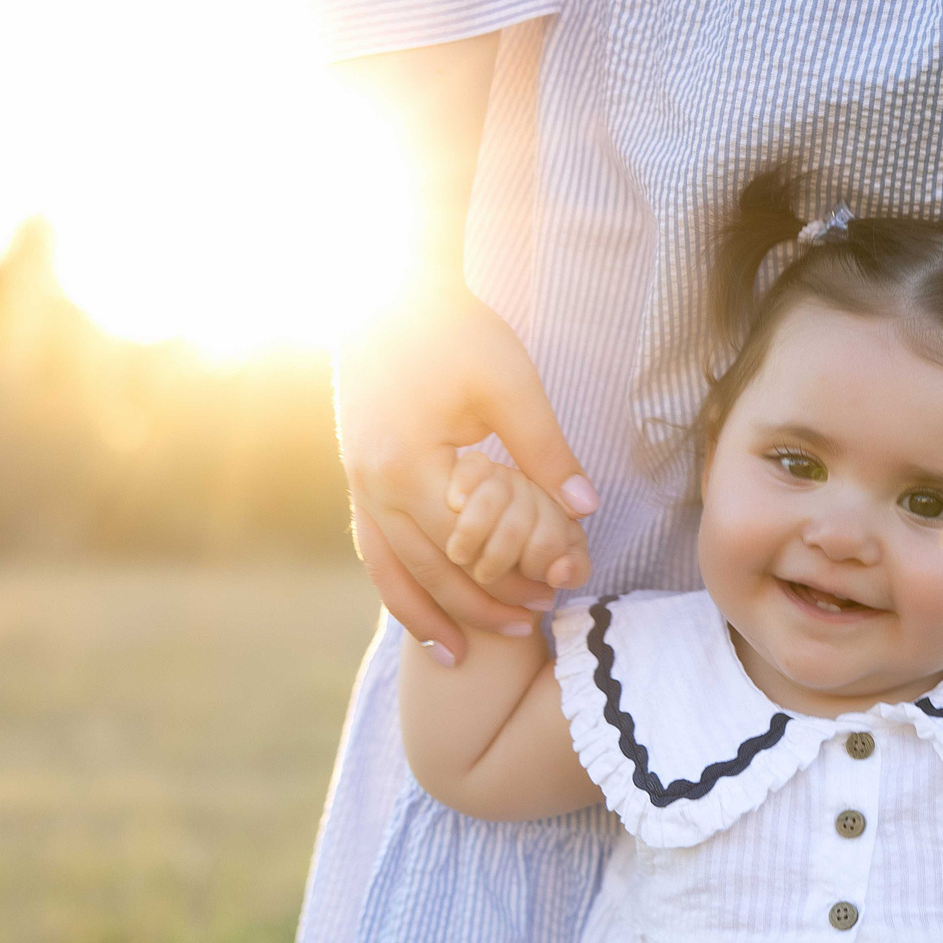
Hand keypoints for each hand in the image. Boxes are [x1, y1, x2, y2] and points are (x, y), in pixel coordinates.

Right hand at [337, 281, 595, 656]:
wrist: (386, 288)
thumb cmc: (452, 330)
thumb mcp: (510, 384)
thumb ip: (545, 451)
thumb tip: (586, 509)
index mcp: (408, 467)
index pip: (467, 547)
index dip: (511, 576)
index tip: (553, 594)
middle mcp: (372, 485)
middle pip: (429, 570)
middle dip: (479, 605)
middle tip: (530, 628)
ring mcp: (357, 481)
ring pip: (390, 569)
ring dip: (427, 612)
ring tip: (459, 654)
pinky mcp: (356, 471)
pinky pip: (372, 545)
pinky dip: (395, 582)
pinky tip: (419, 602)